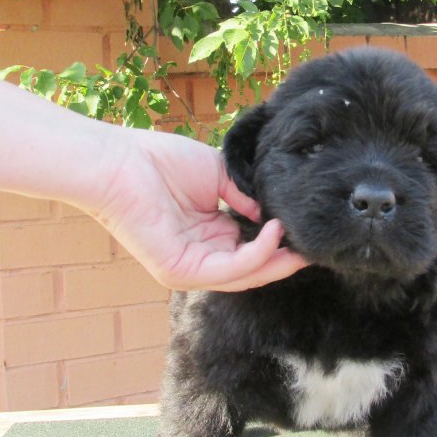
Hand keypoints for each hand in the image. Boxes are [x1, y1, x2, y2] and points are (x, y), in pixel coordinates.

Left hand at [88, 127, 307, 291]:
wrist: (121, 161)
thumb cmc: (163, 162)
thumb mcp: (220, 175)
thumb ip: (247, 196)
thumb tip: (275, 212)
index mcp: (210, 235)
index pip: (251, 249)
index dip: (280, 243)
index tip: (307, 230)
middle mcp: (202, 255)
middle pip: (253, 268)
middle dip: (285, 260)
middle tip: (315, 246)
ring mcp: (190, 267)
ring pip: (245, 275)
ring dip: (276, 261)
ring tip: (302, 242)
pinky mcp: (179, 272)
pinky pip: (229, 271)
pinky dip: (256, 254)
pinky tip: (274, 232)